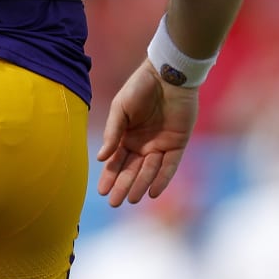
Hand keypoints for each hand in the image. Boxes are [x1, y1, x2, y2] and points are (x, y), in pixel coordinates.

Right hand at [97, 60, 198, 207]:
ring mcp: (160, 145)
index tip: (101, 191)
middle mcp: (143, 144)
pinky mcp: (178, 144)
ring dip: (140, 185)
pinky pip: (170, 166)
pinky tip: (153, 192)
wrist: (167, 75)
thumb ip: (113, 133)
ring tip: (130, 199)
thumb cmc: (140, 88)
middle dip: (122, 186)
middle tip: (113, 203)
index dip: (109, 176)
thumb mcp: (120, 109)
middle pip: (131, 170)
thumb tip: (101, 158)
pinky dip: (162, 179)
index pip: (116, 161)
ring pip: (149, 171)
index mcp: (126, 136)